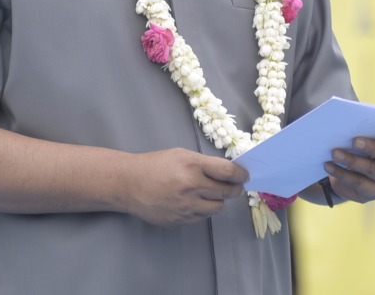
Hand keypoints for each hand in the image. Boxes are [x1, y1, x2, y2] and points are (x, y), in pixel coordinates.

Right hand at [122, 148, 247, 225]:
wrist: (130, 184)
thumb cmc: (156, 165)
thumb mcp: (181, 155)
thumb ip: (204, 163)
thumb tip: (228, 172)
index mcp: (192, 166)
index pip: (228, 172)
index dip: (241, 175)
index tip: (244, 176)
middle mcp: (191, 187)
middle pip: (227, 192)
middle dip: (234, 189)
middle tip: (234, 186)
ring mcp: (186, 206)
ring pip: (218, 207)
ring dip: (218, 200)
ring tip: (209, 192)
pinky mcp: (181, 220)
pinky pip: (203, 217)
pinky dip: (204, 209)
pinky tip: (194, 201)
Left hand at [323, 128, 374, 203]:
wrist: (351, 170)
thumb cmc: (360, 145)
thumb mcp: (364, 134)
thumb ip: (363, 127)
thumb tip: (346, 120)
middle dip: (372, 147)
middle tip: (354, 141)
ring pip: (373, 170)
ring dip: (352, 160)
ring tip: (334, 152)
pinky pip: (359, 183)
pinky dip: (342, 173)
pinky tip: (329, 165)